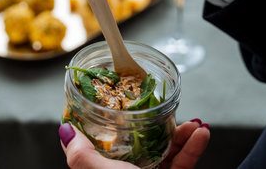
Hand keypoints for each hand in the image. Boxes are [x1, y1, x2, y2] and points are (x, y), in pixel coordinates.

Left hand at [58, 119, 209, 168]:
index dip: (103, 124)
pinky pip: (182, 165)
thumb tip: (64, 130)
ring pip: (164, 152)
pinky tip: (200, 133)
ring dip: (180, 135)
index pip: (101, 147)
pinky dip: (193, 149)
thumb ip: (81, 155)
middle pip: (138, 144)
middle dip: (152, 125)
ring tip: (189, 121)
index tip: (110, 103)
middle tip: (159, 109)